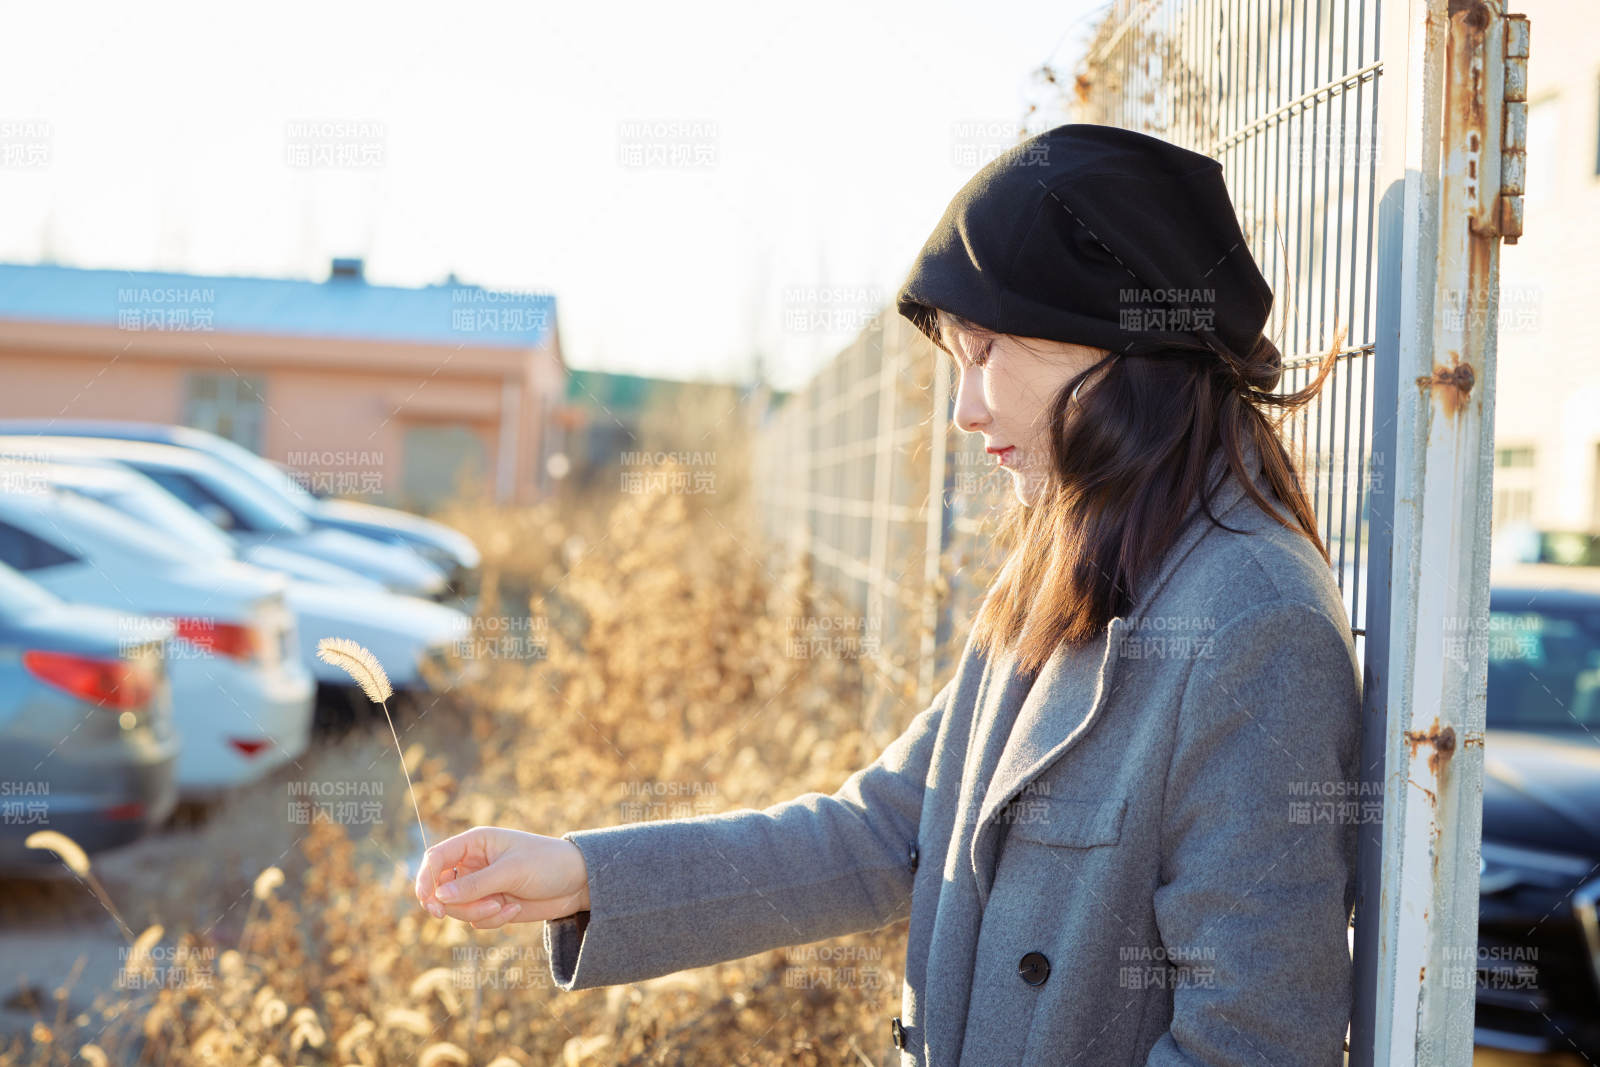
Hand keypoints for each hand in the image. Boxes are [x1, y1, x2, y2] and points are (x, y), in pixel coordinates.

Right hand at [414, 826, 589, 928]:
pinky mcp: (491, 905)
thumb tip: (439, 896)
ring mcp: (481, 886)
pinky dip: (492, 920)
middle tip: (466, 912)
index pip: (436, 858)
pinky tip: (515, 910)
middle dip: (454, 904)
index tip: (429, 901)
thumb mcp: (512, 871)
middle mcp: (473, 863)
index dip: (425, 878)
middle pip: (441, 888)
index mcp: (475, 843)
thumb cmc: (547, 864)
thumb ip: (476, 885)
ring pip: (457, 908)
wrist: (578, 883)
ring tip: (504, 906)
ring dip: (478, 913)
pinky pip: (475, 920)